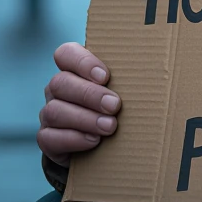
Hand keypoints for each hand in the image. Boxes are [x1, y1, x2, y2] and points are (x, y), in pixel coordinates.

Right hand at [38, 42, 121, 167]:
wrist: (99, 147)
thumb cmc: (113, 110)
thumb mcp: (119, 91)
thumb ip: (126, 80)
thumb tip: (154, 76)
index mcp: (73, 71)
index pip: (65, 54)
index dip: (82, 62)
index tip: (105, 76)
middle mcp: (57, 90)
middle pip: (61, 83)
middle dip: (89, 94)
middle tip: (114, 105)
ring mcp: (49, 114)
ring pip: (55, 110)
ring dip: (85, 119)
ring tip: (110, 126)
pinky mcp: (47, 139)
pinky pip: (50, 138)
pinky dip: (74, 139)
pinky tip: (94, 141)